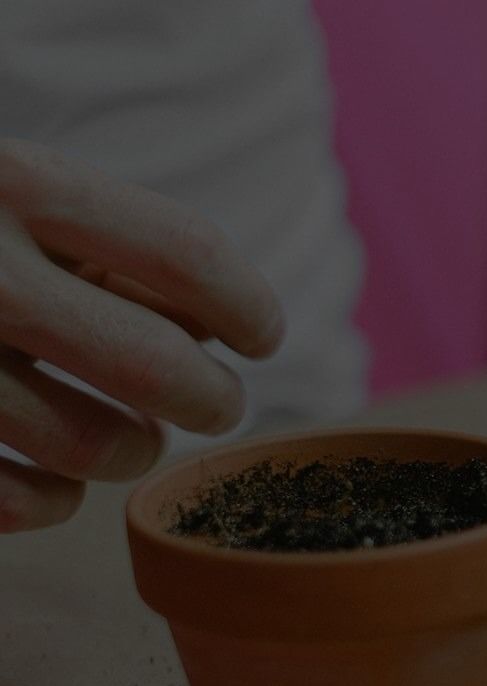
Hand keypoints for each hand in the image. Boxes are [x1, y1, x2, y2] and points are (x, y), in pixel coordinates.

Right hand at [0, 141, 283, 531]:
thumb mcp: (6, 191)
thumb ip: (103, 243)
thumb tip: (217, 326)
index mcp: (11, 181)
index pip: (187, 253)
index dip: (248, 305)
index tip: (261, 337)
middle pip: (159, 365)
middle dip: (211, 397)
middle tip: (216, 403)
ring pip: (100, 446)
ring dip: (133, 449)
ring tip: (128, 436)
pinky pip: (25, 503)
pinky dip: (53, 502)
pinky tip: (50, 481)